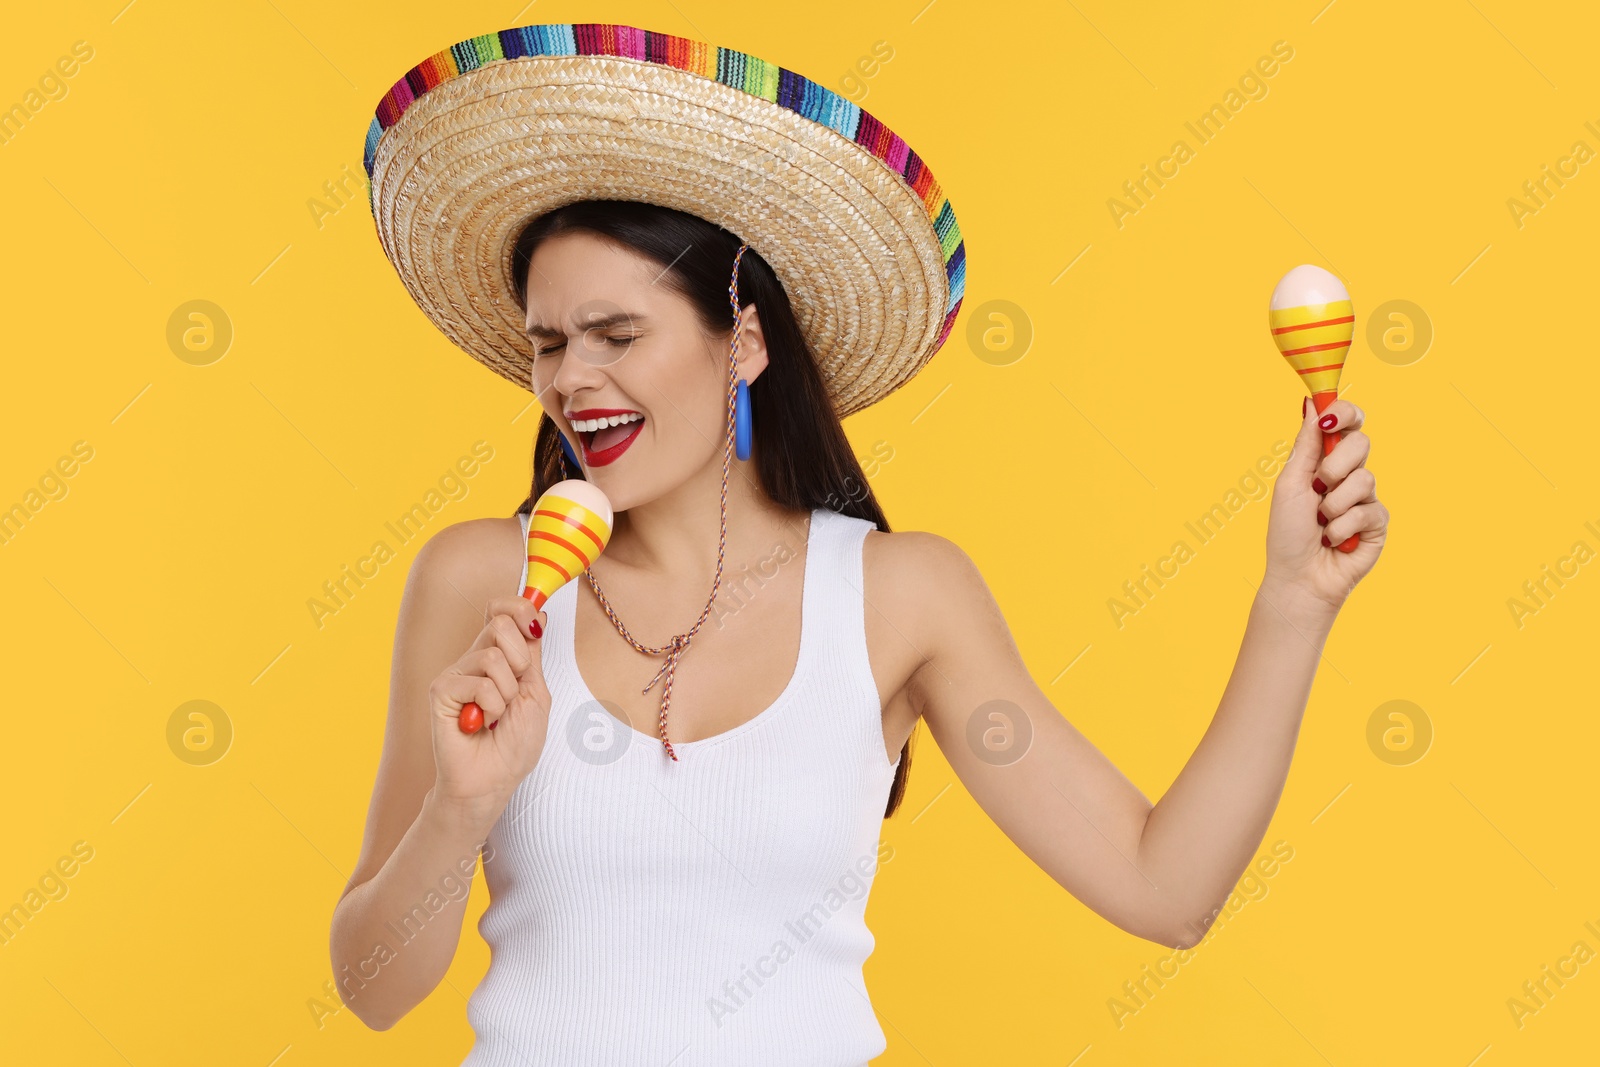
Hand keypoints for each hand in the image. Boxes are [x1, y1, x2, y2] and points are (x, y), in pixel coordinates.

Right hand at [427, 594, 550, 827]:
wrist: (492, 781)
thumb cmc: (514, 744)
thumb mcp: (536, 694)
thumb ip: (533, 654)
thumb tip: (538, 614)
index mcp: (499, 656)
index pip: (503, 609)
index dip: (521, 608)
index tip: (535, 627)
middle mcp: (474, 659)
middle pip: (500, 622)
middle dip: (521, 661)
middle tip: (515, 693)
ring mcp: (456, 673)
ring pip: (494, 656)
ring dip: (507, 694)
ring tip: (497, 716)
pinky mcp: (441, 690)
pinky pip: (478, 683)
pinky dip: (491, 708)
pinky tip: (480, 724)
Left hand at [1263, 396, 1387, 619]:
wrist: (1298, 577)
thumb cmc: (1288, 533)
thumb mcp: (1290, 484)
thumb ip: (1306, 445)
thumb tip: (1312, 403)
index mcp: (1324, 461)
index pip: (1347, 424)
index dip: (1345, 413)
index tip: (1331, 417)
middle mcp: (1348, 475)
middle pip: (1361, 443)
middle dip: (1335, 464)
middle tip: (1318, 486)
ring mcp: (1366, 499)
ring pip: (1364, 479)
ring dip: (1333, 504)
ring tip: (1321, 523)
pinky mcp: (1378, 523)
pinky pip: (1367, 511)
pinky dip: (1342, 527)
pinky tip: (1334, 540)